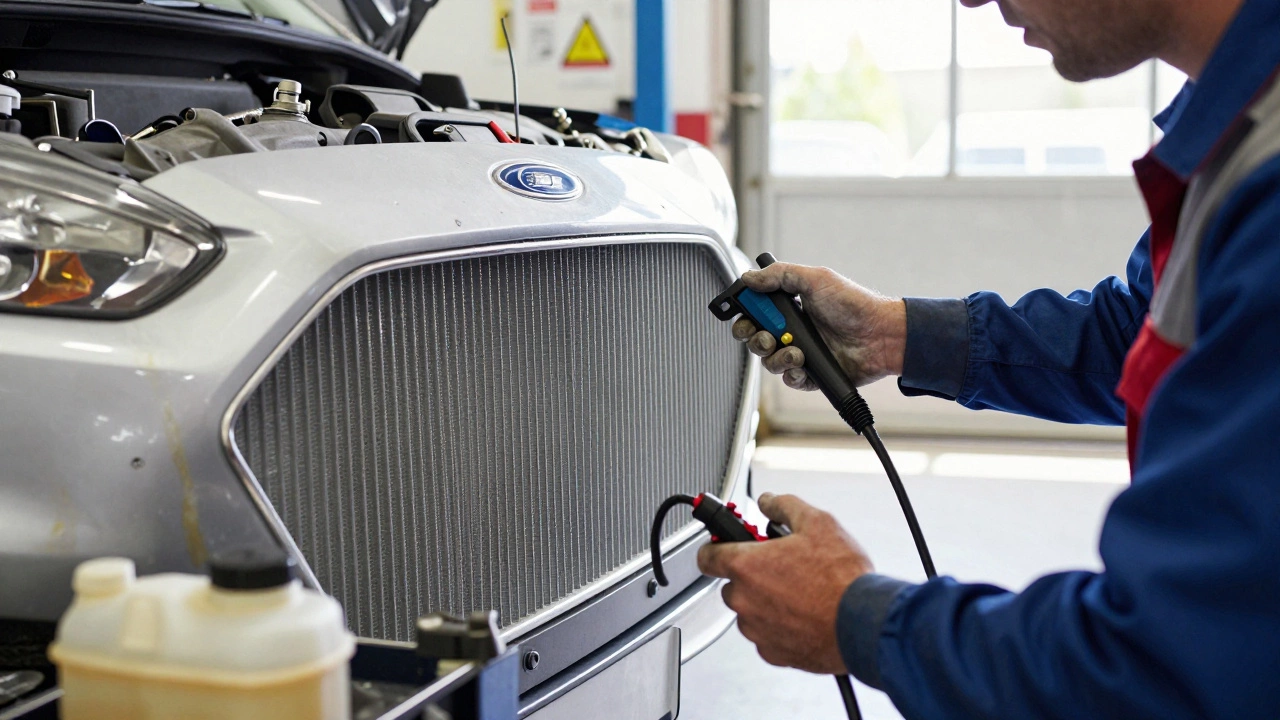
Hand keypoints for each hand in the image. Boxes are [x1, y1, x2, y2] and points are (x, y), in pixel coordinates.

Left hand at [697, 493, 873, 673]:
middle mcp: (744, 600)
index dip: (716, 547)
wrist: (863, 625)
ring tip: (800, 592)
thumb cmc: (841, 579)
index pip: (707, 556)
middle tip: (782, 567)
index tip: (725, 546)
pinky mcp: (773, 652)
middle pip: (733, 583)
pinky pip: (766, 634)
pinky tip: (805, 614)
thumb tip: (769, 501)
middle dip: (753, 575)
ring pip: (750, 610)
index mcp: (746, 566)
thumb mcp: (817, 523)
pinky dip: (779, 625)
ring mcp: (756, 629)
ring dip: (766, 601)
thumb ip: (784, 506)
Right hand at [731, 262, 906, 389]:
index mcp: (789, 307)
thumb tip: (748, 277)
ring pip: (769, 362)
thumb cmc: (852, 304)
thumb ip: (779, 275)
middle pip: (755, 340)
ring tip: (796, 352)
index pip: (754, 313)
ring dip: (777, 358)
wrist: (880, 335)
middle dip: (755, 340)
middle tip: (768, 337)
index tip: (747, 316)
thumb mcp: (815, 279)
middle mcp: (791, 330)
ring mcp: (800, 352)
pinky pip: (789, 379)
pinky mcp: (811, 374)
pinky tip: (803, 365)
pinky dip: (792, 374)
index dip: (745, 316)